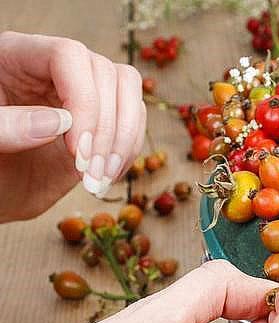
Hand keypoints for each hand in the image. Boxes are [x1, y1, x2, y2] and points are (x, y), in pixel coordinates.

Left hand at [0, 31, 145, 221]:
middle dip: (105, 129)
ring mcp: (84, 93)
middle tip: (89, 171)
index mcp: (18, 57)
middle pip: (106, 74)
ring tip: (101, 177)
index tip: (76, 148)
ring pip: (129, 93)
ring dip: (123, 140)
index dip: (82, 99)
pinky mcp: (103, 120)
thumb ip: (6, 128)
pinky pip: (133, 121)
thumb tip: (59, 123)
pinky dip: (127, 151)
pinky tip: (107, 175)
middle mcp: (58, 70)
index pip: (67, 56)